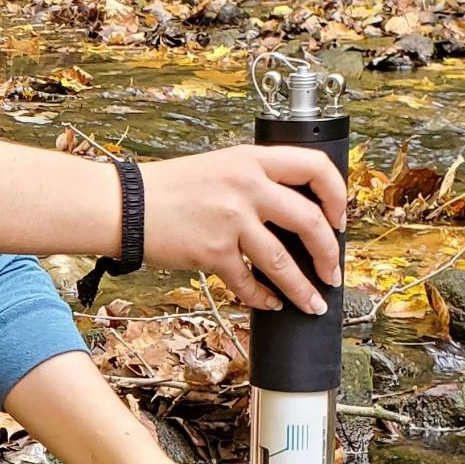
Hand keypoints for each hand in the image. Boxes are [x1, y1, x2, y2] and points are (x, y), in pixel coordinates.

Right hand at [138, 144, 344, 313]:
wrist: (125, 206)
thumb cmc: (168, 188)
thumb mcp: (219, 167)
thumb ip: (256, 181)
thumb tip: (296, 213)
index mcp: (251, 160)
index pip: (315, 167)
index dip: (338, 195)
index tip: (339, 218)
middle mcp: (246, 186)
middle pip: (310, 221)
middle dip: (329, 254)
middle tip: (332, 271)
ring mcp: (231, 220)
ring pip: (284, 262)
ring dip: (303, 288)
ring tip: (313, 303)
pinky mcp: (213, 252)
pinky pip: (250, 283)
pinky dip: (263, 298)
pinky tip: (268, 303)